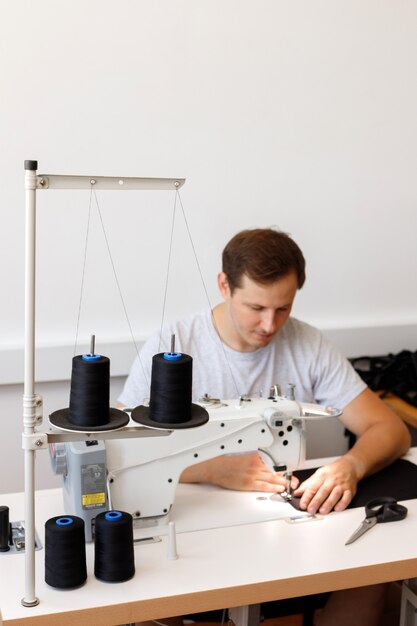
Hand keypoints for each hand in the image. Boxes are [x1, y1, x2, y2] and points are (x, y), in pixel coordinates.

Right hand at [180, 452, 299, 492]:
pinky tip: (279, 489)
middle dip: (286, 475)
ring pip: (272, 478)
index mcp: (254, 456)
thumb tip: (263, 458)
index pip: (273, 460)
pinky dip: (273, 487)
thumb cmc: (224, 461)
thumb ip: (254, 456)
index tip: (290, 466)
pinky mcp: (248, 484)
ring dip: (283, 482)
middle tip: (294, 480)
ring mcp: (252, 474)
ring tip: (290, 485)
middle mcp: (255, 465)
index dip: (283, 464)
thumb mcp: (241, 454)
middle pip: (275, 470)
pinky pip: (264, 486)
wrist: (213, 467)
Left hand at [293, 456, 357, 513]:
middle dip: (316, 502)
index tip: (302, 504)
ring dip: (328, 504)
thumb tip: (297, 493)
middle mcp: (331, 481)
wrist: (349, 466)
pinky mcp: (349, 491)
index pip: (313, 487)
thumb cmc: (332, 471)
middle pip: (323, 491)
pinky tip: (337, 508)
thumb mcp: (318, 474)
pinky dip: (342, 504)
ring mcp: (341, 486)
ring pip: (334, 495)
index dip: (307, 496)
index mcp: (322, 476)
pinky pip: (346, 498)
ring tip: (322, 511)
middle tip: (310, 510)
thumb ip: (307, 485)